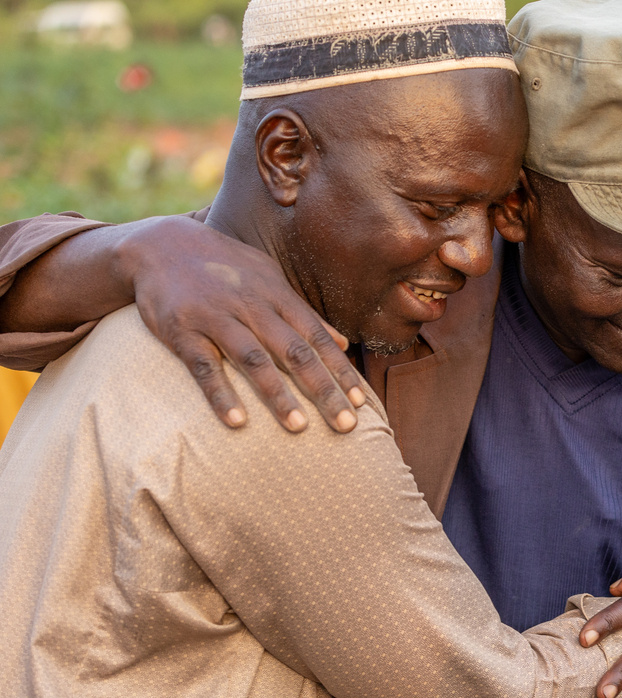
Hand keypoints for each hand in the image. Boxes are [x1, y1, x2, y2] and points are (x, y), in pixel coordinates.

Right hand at [120, 216, 365, 432]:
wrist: (160, 244)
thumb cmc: (225, 268)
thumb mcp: (270, 279)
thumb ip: (304, 314)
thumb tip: (343, 343)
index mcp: (276, 294)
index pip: (316, 337)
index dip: (339, 370)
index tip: (360, 401)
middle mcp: (250, 304)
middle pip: (294, 351)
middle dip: (323, 389)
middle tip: (346, 425)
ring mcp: (215, 316)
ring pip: (253, 359)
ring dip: (278, 395)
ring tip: (299, 427)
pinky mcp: (181, 330)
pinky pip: (203, 366)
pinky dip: (220, 394)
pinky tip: (237, 422)